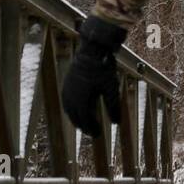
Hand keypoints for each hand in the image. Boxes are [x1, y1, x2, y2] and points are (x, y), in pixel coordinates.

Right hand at [62, 15, 127, 134]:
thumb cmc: (103, 69)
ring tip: (84, 123)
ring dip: (76, 118)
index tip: (98, 134)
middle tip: (92, 131)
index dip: (91, 128)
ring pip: (69, 109)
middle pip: (75, 117)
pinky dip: (71, 108)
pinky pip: (66, 100)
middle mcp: (70, 96)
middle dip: (84, 125)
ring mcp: (67, 88)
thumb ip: (113, 107)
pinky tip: (78, 107)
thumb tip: (116, 123)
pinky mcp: (67, 81)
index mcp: (80, 100)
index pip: (84, 120)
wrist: (92, 49)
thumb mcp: (111, 89)